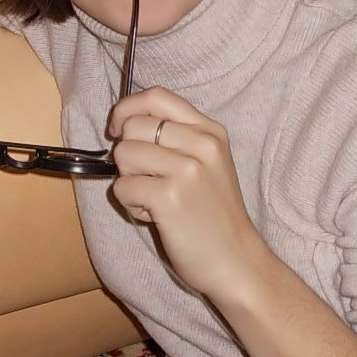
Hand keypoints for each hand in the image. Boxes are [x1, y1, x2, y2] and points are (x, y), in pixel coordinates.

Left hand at [108, 86, 263, 298]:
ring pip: (123, 154)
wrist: (236, 261)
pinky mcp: (170, 198)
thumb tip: (123, 123)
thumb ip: (176, 137)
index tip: (119, 129)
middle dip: (128, 153)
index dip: (128, 108)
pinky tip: (154, 216)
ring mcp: (188, 171)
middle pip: (133, 126)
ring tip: (153, 199)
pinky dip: (129, 204)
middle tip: (149, 180)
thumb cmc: (213, 214)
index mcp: (210, 131)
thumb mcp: (208, 162)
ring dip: (128, 180)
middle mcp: (202, 144)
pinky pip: (122, 187)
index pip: (157, 96)